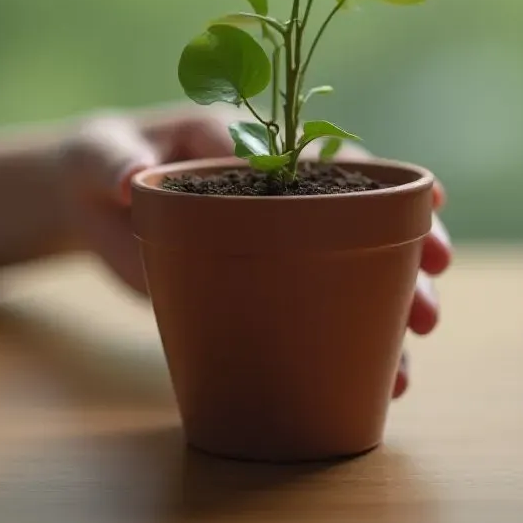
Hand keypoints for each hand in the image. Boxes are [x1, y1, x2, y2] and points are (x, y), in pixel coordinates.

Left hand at [62, 109, 451, 398]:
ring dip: (387, 308)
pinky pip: (310, 308)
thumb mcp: (99, 152)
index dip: (379, 182)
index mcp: (254, 144)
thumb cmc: (101, 159)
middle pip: (358, 221)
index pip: (328, 158)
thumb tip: (133, 181)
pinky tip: (375, 378)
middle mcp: (278, 192)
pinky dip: (345, 341)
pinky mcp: (259, 283)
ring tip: (414, 350)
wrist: (89, 201)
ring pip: (347, 270)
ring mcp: (272, 241)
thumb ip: (114, 162)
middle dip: (405, 253)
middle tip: (434, 294)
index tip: (430, 201)